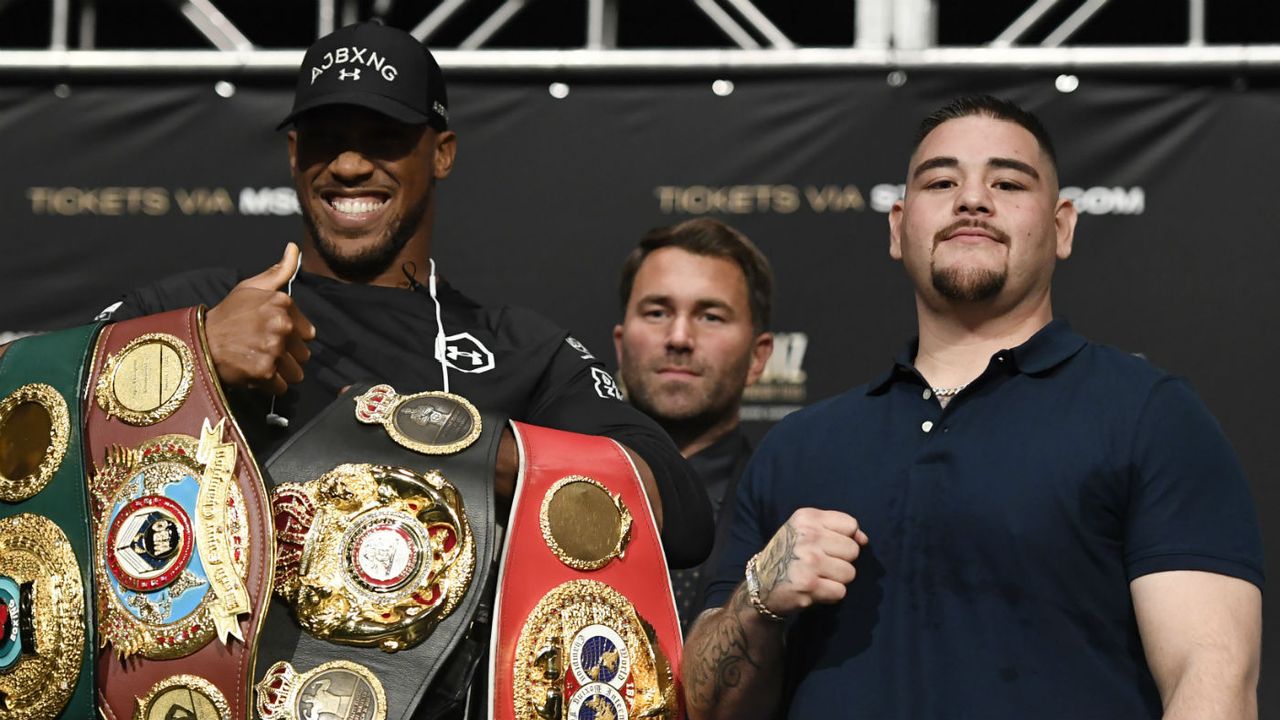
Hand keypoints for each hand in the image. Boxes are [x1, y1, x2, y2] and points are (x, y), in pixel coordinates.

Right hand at [205, 243, 315, 394]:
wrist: (200, 342)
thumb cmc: (227, 315)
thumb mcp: (251, 288)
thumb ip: (279, 271)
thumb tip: (293, 249)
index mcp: (282, 303)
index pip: (308, 333)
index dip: (291, 338)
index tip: (270, 335)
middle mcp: (281, 325)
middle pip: (303, 354)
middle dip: (287, 356)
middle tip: (262, 350)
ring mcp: (274, 349)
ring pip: (296, 373)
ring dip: (280, 372)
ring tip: (258, 362)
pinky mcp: (265, 372)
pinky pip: (282, 387)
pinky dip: (270, 385)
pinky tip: (254, 373)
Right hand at [752, 508, 867, 616]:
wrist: (760, 585)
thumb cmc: (788, 554)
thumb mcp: (805, 530)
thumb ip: (836, 529)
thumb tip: (863, 539)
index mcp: (806, 518)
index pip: (850, 525)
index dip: (845, 538)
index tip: (829, 546)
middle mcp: (807, 537)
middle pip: (853, 550)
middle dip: (841, 560)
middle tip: (821, 564)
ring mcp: (808, 561)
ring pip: (849, 573)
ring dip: (836, 579)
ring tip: (818, 577)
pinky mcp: (808, 585)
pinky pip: (840, 591)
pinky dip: (830, 594)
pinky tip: (814, 589)